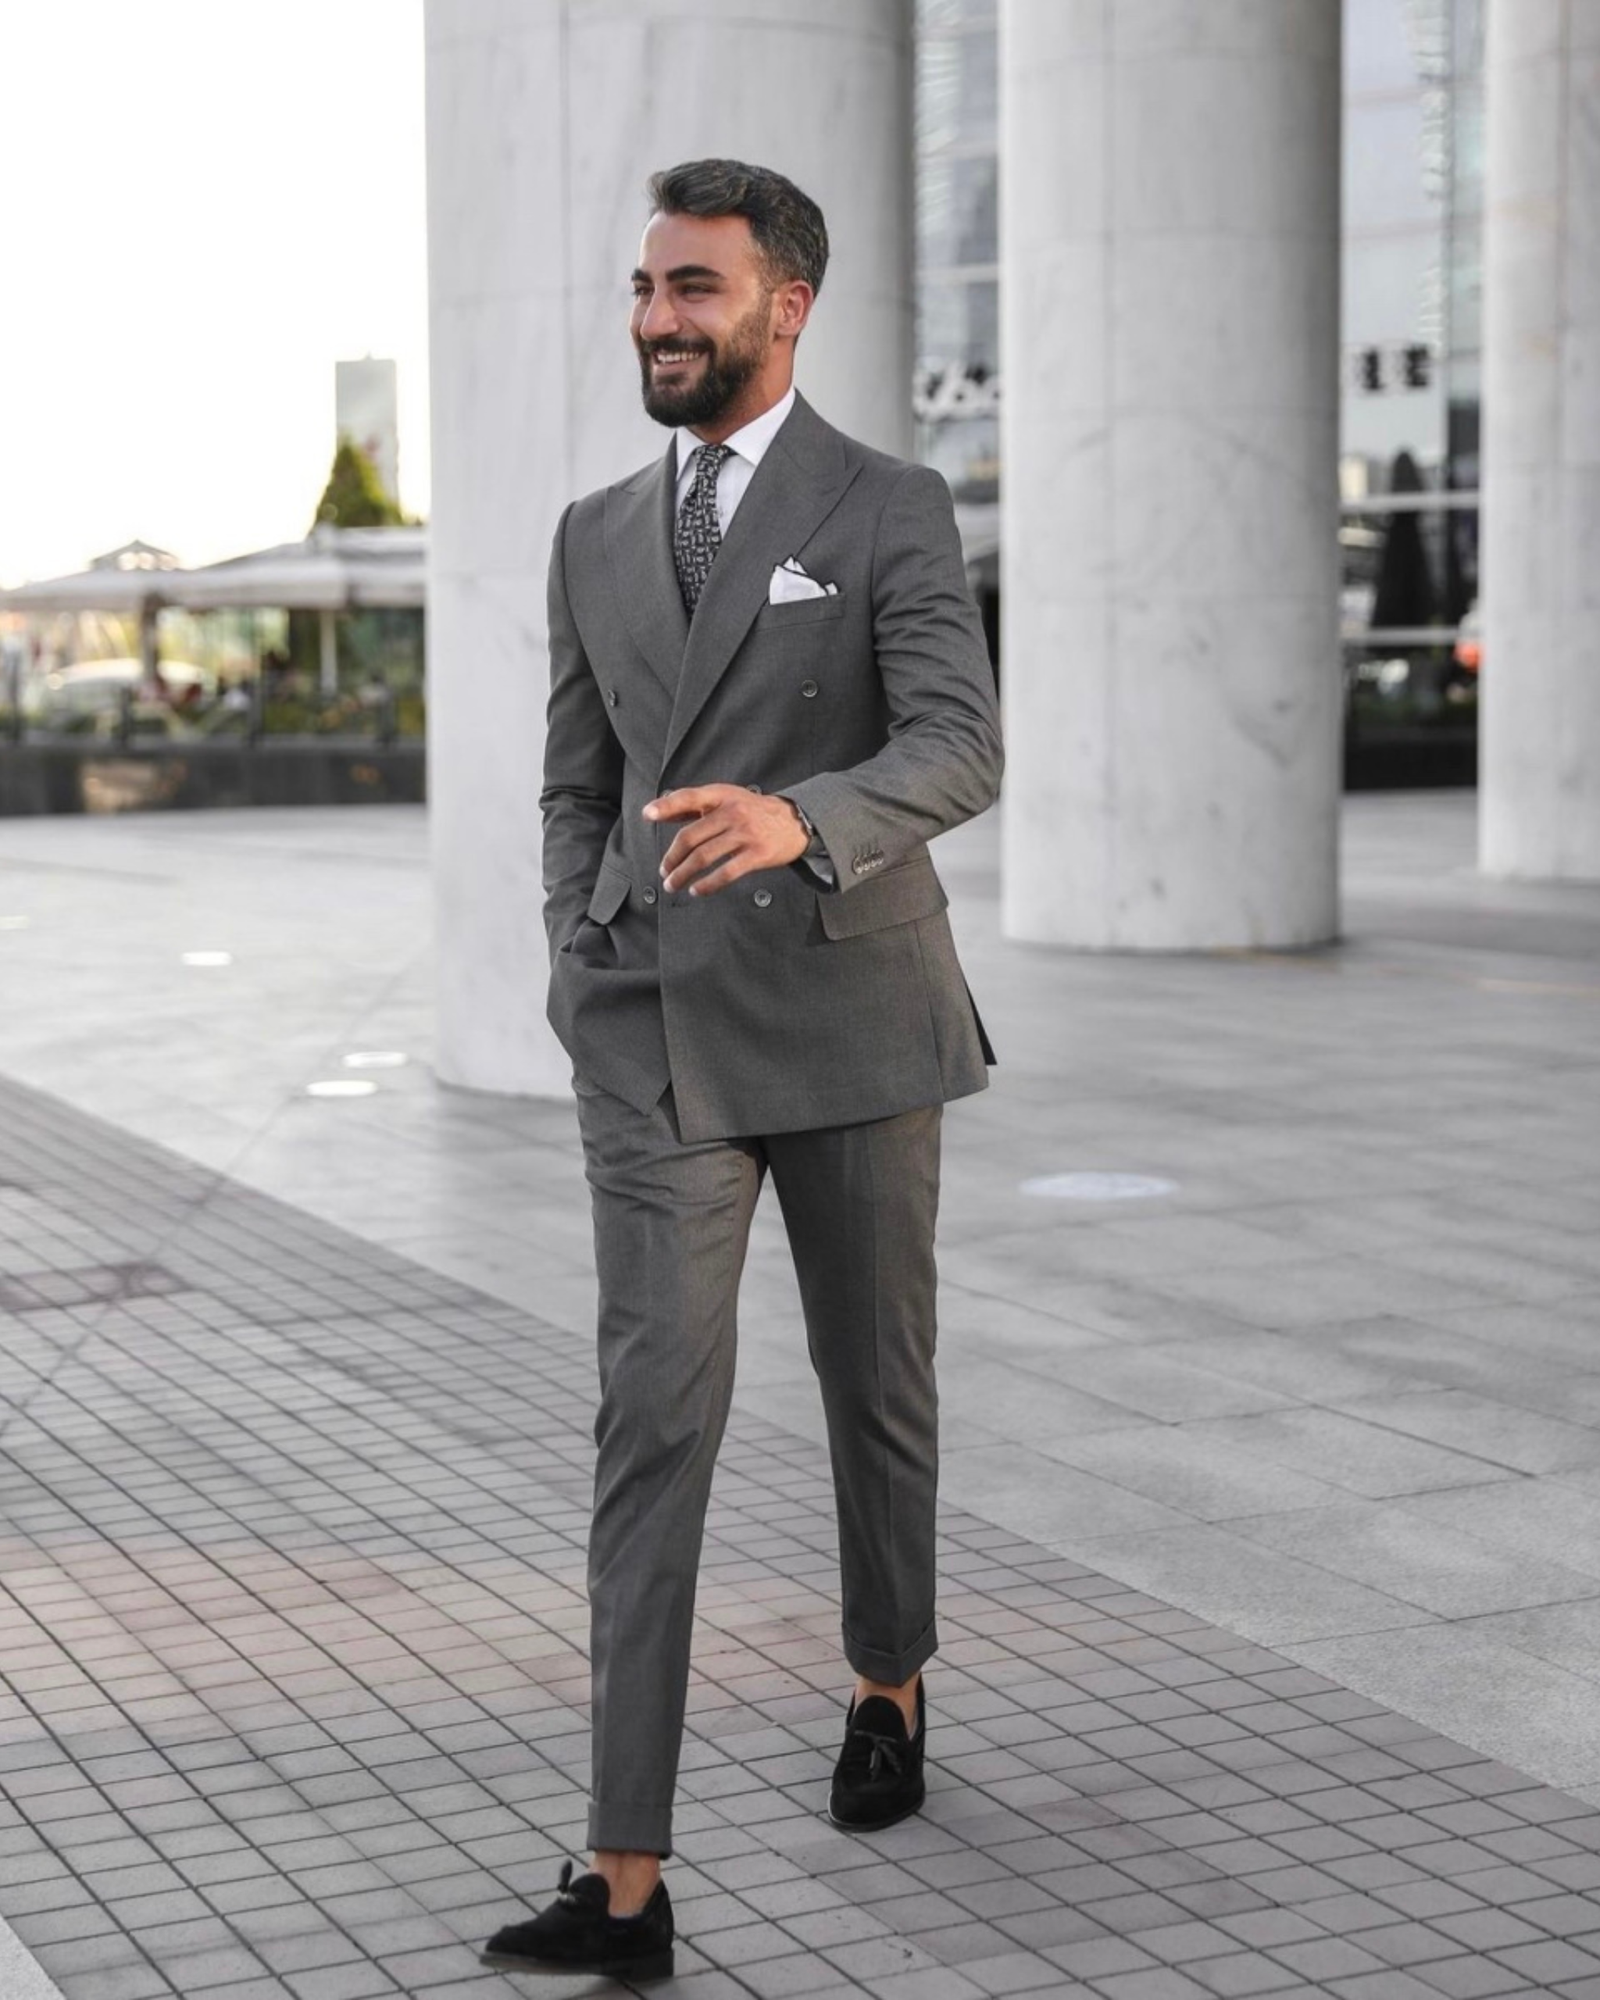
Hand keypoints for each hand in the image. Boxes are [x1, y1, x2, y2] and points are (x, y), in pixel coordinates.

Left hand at [643, 784, 808, 894]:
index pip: (688, 798)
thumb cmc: (753, 812)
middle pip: (690, 836)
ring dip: (683, 874)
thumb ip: (694, 806)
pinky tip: (697, 890)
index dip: (666, 806)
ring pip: (704, 857)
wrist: (795, 821)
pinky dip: (707, 884)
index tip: (647, 815)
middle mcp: (732, 812)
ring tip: (673, 885)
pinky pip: (726, 873)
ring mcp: (745, 834)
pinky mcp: (757, 855)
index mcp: (722, 796)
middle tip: (664, 871)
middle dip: (672, 858)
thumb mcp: (726, 799)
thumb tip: (658, 811)